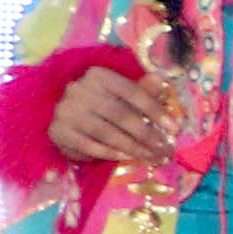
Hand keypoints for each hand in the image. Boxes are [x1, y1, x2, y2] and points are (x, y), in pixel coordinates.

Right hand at [45, 56, 182, 172]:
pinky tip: (126, 157)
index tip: (174, 129)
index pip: (132, 92)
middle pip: (120, 115)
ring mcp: (65, 111)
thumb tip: (160, 79)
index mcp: (98, 75)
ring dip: (133, 148)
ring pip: (106, 132)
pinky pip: (89, 146)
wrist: (68, 118)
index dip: (155, 111)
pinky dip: (110, 153)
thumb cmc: (102, 105)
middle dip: (147, 134)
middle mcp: (78, 89)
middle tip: (165, 149)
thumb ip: (142, 91)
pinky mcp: (58, 131)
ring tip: (151, 157)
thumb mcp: (123, 96)